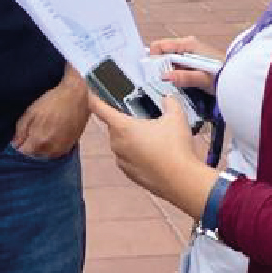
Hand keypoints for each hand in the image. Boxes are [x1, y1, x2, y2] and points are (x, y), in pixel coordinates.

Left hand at [13, 75, 90, 158]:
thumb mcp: (31, 111)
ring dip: (41, 149)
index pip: (24, 151)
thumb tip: (15, 144)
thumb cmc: (52, 101)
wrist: (76, 96)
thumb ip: (21, 130)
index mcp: (39, 139)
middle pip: (35, 155)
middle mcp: (51, 148)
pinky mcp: (70, 146)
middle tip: (32, 133)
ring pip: (46, 156)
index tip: (22, 137)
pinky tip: (52, 137)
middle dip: (30, 147)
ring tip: (42, 134)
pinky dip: (51, 149)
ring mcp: (62, 148)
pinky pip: (57, 154)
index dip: (20, 144)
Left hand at [88, 94, 219, 218]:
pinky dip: (136, 153)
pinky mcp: (129, 174)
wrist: (181, 181)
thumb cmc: (175, 147)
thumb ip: (170, 102)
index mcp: (122, 127)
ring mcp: (121, 160)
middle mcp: (116, 143)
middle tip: (141, 116)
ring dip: (131, 138)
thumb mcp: (176, 117)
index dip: (93, 97)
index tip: (90, 91)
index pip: (99, 108)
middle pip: (113, 126)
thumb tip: (167, 97)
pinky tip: (154, 153)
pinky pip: (127, 158)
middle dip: (124, 120)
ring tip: (152, 137)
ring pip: (121, 143)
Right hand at [147, 35, 223, 94]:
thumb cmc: (224, 75)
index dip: (154, 59)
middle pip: (163, 54)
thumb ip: (185, 77)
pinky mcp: (190, 62)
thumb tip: (165, 77)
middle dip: (160, 68)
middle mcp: (186, 46)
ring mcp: (188, 54)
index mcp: (188, 44)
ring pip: (168, 62)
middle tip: (162, 82)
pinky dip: (173, 75)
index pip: (160, 46)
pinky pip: (175, 67)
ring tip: (172, 84)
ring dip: (167, 73)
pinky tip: (179, 84)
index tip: (154, 73)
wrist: (238, 78)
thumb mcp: (203, 78)